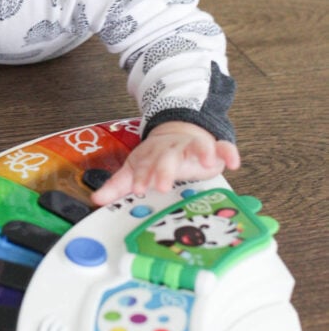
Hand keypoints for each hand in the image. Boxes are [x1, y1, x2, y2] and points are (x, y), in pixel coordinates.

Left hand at [90, 122, 240, 207]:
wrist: (177, 131)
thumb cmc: (156, 156)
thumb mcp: (136, 168)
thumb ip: (118, 185)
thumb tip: (96, 199)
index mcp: (153, 156)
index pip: (145, 166)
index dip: (141, 177)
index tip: (137, 189)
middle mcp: (172, 150)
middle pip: (168, 157)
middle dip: (165, 170)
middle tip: (162, 185)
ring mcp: (193, 146)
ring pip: (197, 146)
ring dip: (201, 152)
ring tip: (206, 163)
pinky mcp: (213, 147)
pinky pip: (223, 147)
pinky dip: (228, 152)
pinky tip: (233, 163)